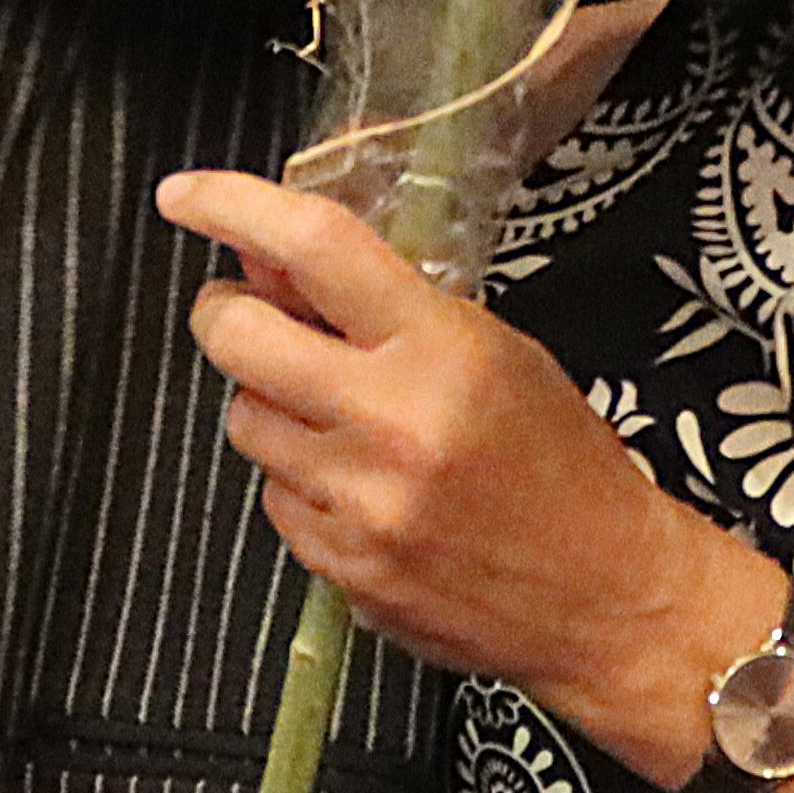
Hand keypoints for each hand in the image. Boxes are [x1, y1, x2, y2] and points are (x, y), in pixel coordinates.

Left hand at [156, 167, 741, 739]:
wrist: (608, 597)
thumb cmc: (564, 462)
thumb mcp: (495, 348)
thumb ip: (387, 303)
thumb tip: (274, 260)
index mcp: (439, 348)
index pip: (313, 247)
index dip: (233, 206)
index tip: (185, 195)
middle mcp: (389, 423)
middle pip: (238, 338)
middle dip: (225, 313)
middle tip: (244, 310)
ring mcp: (359, 504)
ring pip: (244, 420)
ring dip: (270, 403)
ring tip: (335, 414)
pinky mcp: (342, 570)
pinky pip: (274, 499)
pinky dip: (299, 481)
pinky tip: (358, 485)